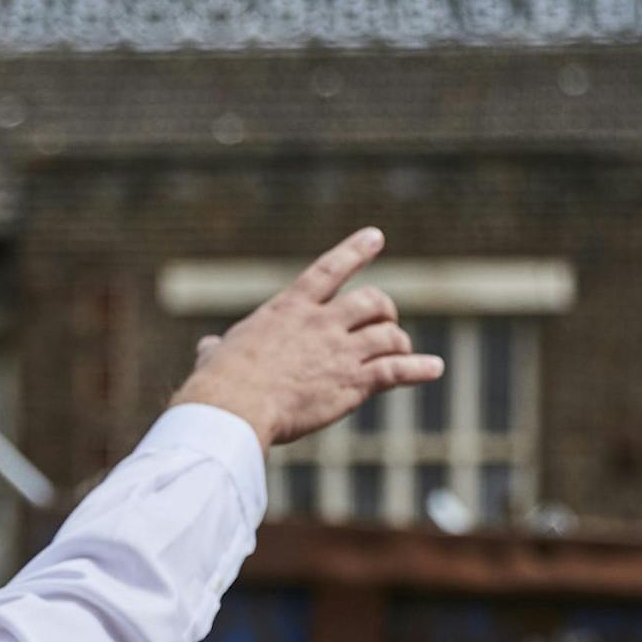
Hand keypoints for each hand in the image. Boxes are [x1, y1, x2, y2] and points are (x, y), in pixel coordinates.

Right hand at [170, 229, 440, 448]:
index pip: (329, 269)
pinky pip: (396, 369)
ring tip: (403, 351)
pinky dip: (419, 368)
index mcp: (289, 309)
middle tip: (386, 321)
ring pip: (388, 334)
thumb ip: (218, 347)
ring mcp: (340, 351)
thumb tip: (207, 347)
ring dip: (399, 342)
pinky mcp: (353, 381)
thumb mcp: (217, 355)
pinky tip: (433, 368)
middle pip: (372, 301)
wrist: (235, 405)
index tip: (376, 236)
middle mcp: (321, 323)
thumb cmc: (218, 383)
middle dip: (385, 309)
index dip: (355, 250)